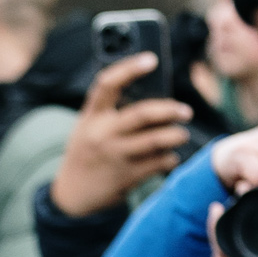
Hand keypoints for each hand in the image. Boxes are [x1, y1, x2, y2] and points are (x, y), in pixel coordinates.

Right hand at [48, 54, 192, 216]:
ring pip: (156, 140)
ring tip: (181, 135)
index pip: (108, 84)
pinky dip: (169, 158)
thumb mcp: (87, 127)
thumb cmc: (86, 153)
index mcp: (91, 116)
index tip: (152, 60)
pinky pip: (158, 163)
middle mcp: (102, 134)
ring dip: (175, 136)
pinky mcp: (126, 177)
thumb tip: (153, 96)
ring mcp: (115, 156)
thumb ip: (110, 112)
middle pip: (142, 114)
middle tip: (185, 111)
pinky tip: (169, 157)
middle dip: (170, 110)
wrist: (72, 196)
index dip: (130, 68)